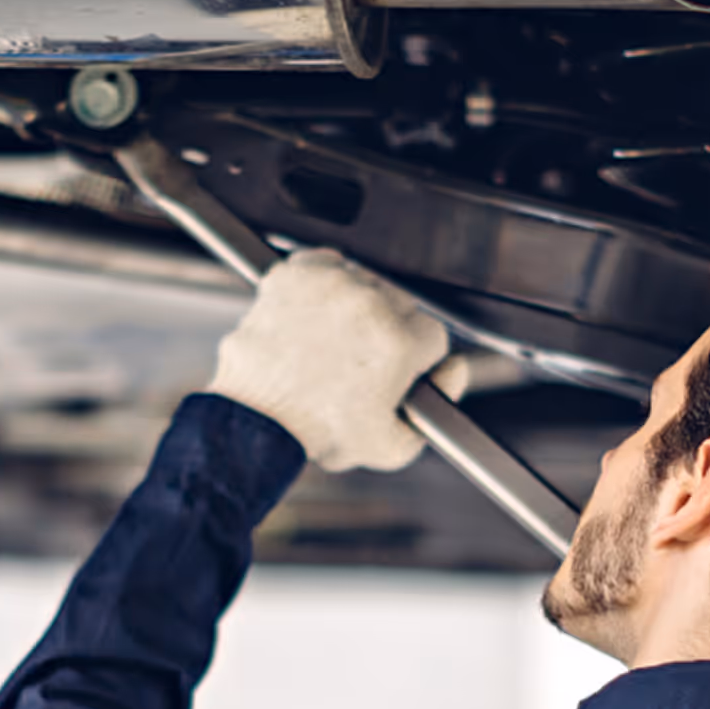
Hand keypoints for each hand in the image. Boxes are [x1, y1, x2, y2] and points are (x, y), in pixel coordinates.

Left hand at [206, 248, 461, 471]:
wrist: (255, 423)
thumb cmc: (316, 433)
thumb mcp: (394, 445)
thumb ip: (441, 401)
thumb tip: (454, 368)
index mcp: (399, 343)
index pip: (432, 334)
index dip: (414, 357)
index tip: (395, 369)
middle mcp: (368, 306)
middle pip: (399, 304)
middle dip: (385, 330)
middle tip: (358, 359)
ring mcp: (329, 286)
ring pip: (362, 282)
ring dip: (354, 305)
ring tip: (332, 340)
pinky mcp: (294, 275)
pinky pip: (323, 263)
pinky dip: (321, 281)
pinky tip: (315, 311)